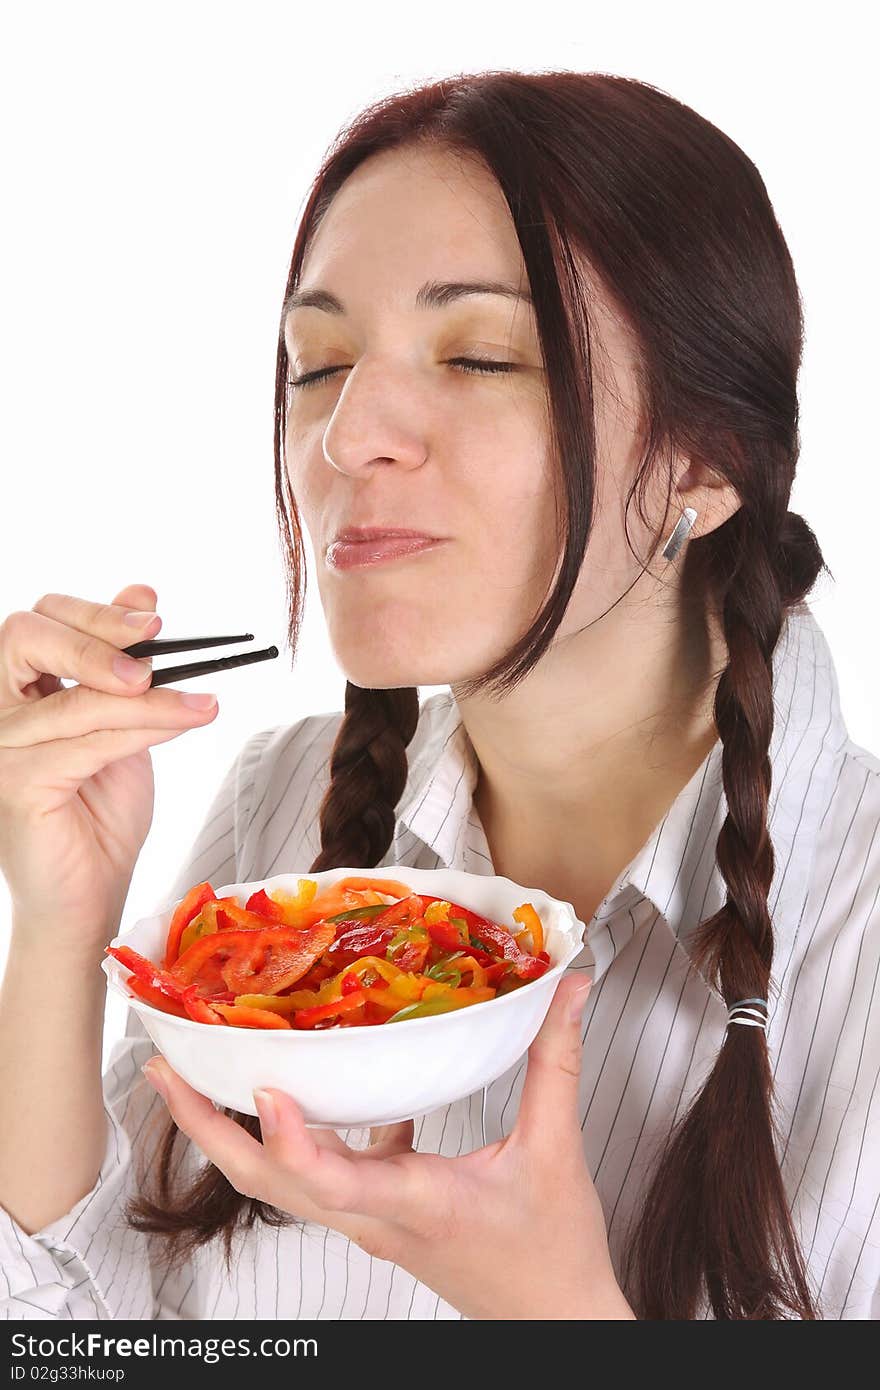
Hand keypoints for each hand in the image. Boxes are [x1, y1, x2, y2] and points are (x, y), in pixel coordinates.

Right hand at [0, 583, 218, 949]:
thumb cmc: (100, 813)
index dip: (94, 612)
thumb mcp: (121, 723)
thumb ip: (123, 665)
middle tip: (158, 645)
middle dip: (99, 633)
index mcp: (16, 689)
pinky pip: (90, 740)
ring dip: (150, 696)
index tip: (155, 621)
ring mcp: (0, 746)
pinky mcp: (19, 783)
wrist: (90, 894)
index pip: (38, 621)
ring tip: (203, 702)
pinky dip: (147, 727)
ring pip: (77, 697)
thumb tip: (141, 595)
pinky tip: (189, 719)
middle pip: (26, 635)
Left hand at [143, 974, 636, 1319]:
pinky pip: (322, 1176)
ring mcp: (369, 1222)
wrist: (555, 1323)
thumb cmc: (552, 1253)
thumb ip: (555, 1062)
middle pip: (268, 1183)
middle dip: (207, 1128)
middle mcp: (374, 1217)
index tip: (263, 1087)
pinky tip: (318, 1091)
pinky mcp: (380, 1217)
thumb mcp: (556, 1149)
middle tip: (167, 1069)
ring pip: (280, 1183)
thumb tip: (563, 990)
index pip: (331, 1181)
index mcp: (413, 1202)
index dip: (289, 1139)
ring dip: (232, 1132)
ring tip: (198, 1076)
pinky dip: (300, 1135)